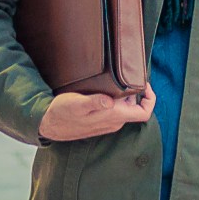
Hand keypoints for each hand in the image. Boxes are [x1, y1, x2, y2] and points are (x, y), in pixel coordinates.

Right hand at [38, 85, 156, 141]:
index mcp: (114, 118)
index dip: (150, 99)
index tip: (145, 84)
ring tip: (118, 79)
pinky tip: (107, 88)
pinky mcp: (101, 120)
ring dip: (125, 94)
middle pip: (136, 107)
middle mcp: (114, 122)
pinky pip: (116, 109)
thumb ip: (94, 102)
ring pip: (126, 107)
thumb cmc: (62, 113)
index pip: (144, 113)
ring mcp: (108, 122)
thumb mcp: (76, 104)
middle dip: (135, 91)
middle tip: (129, 75)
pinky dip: (117, 98)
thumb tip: (110, 101)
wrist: (48, 124)